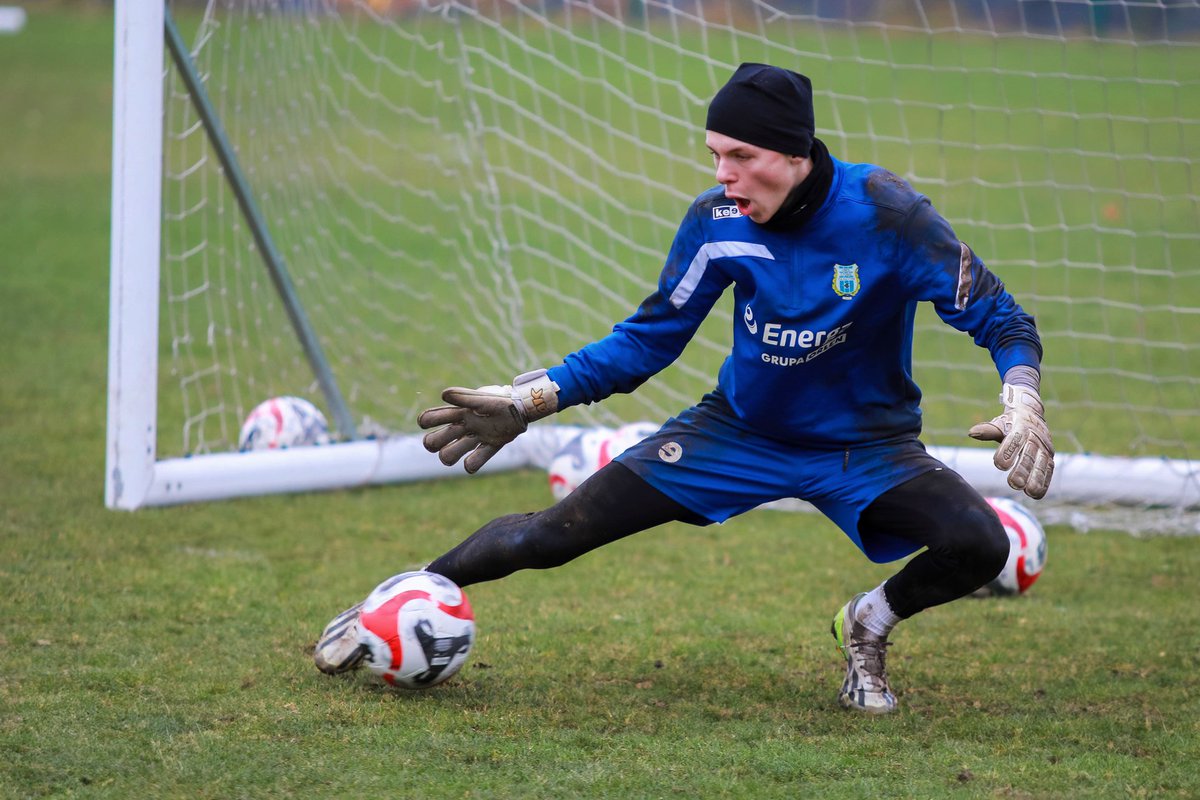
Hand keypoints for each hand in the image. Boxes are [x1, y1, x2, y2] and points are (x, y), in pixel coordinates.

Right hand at [417, 369, 558, 473]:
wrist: (523, 407)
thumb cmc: (500, 399)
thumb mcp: (482, 399)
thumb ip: (464, 397)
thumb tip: (443, 395)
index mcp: (459, 413)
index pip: (432, 418)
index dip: (426, 421)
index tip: (427, 422)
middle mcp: (463, 427)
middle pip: (435, 441)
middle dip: (434, 443)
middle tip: (447, 438)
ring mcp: (475, 438)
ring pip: (449, 455)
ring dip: (449, 455)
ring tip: (458, 450)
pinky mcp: (490, 446)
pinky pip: (474, 462)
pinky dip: (471, 464)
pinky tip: (472, 461)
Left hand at [968, 383, 1053, 499]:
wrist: (1032, 415)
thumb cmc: (1011, 422)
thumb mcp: (1000, 423)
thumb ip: (988, 430)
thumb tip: (972, 433)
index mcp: (1021, 427)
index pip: (1015, 439)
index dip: (1008, 451)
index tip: (999, 465)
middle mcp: (1035, 438)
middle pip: (1028, 455)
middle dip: (1022, 469)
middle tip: (1014, 484)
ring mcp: (1044, 448)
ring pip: (1041, 463)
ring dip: (1036, 478)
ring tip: (1029, 492)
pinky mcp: (1049, 457)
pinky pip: (1048, 470)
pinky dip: (1044, 482)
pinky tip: (1036, 494)